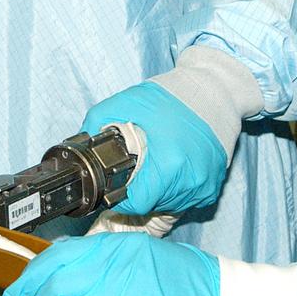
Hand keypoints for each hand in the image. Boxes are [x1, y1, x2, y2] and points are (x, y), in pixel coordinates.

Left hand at [81, 82, 225, 214]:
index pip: (137, 203)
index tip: (119, 183)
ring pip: (170, 205)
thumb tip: (81, 143)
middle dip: (140, 190)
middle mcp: (191, 182)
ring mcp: (205, 186)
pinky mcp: (214, 186)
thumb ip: (97, 121)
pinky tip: (174, 166)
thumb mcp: (128, 102)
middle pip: (153, 205)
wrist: (215, 90)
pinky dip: (177, 189)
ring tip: (157, 165)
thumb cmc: (173, 96)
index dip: (122, 195)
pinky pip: (187, 199)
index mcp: (169, 165)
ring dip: (158, 192)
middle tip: (138, 168)